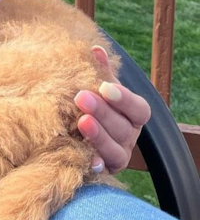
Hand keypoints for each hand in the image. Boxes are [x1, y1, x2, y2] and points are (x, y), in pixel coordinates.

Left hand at [74, 45, 151, 173]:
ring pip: (115, 150)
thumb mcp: (98, 87)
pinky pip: (102, 170)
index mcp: (133, 115)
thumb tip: (96, 49)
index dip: (124, 99)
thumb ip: (99, 70)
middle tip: (81, 97)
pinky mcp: (104, 171)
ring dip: (98, 136)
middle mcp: (129, 137)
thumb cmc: (95, 103)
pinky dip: (96, 164)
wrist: (79, 133)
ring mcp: (118, 156)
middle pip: (124, 128)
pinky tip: (88, 159)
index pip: (139, 109)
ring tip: (81, 122)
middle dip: (103, 112)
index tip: (105, 87)